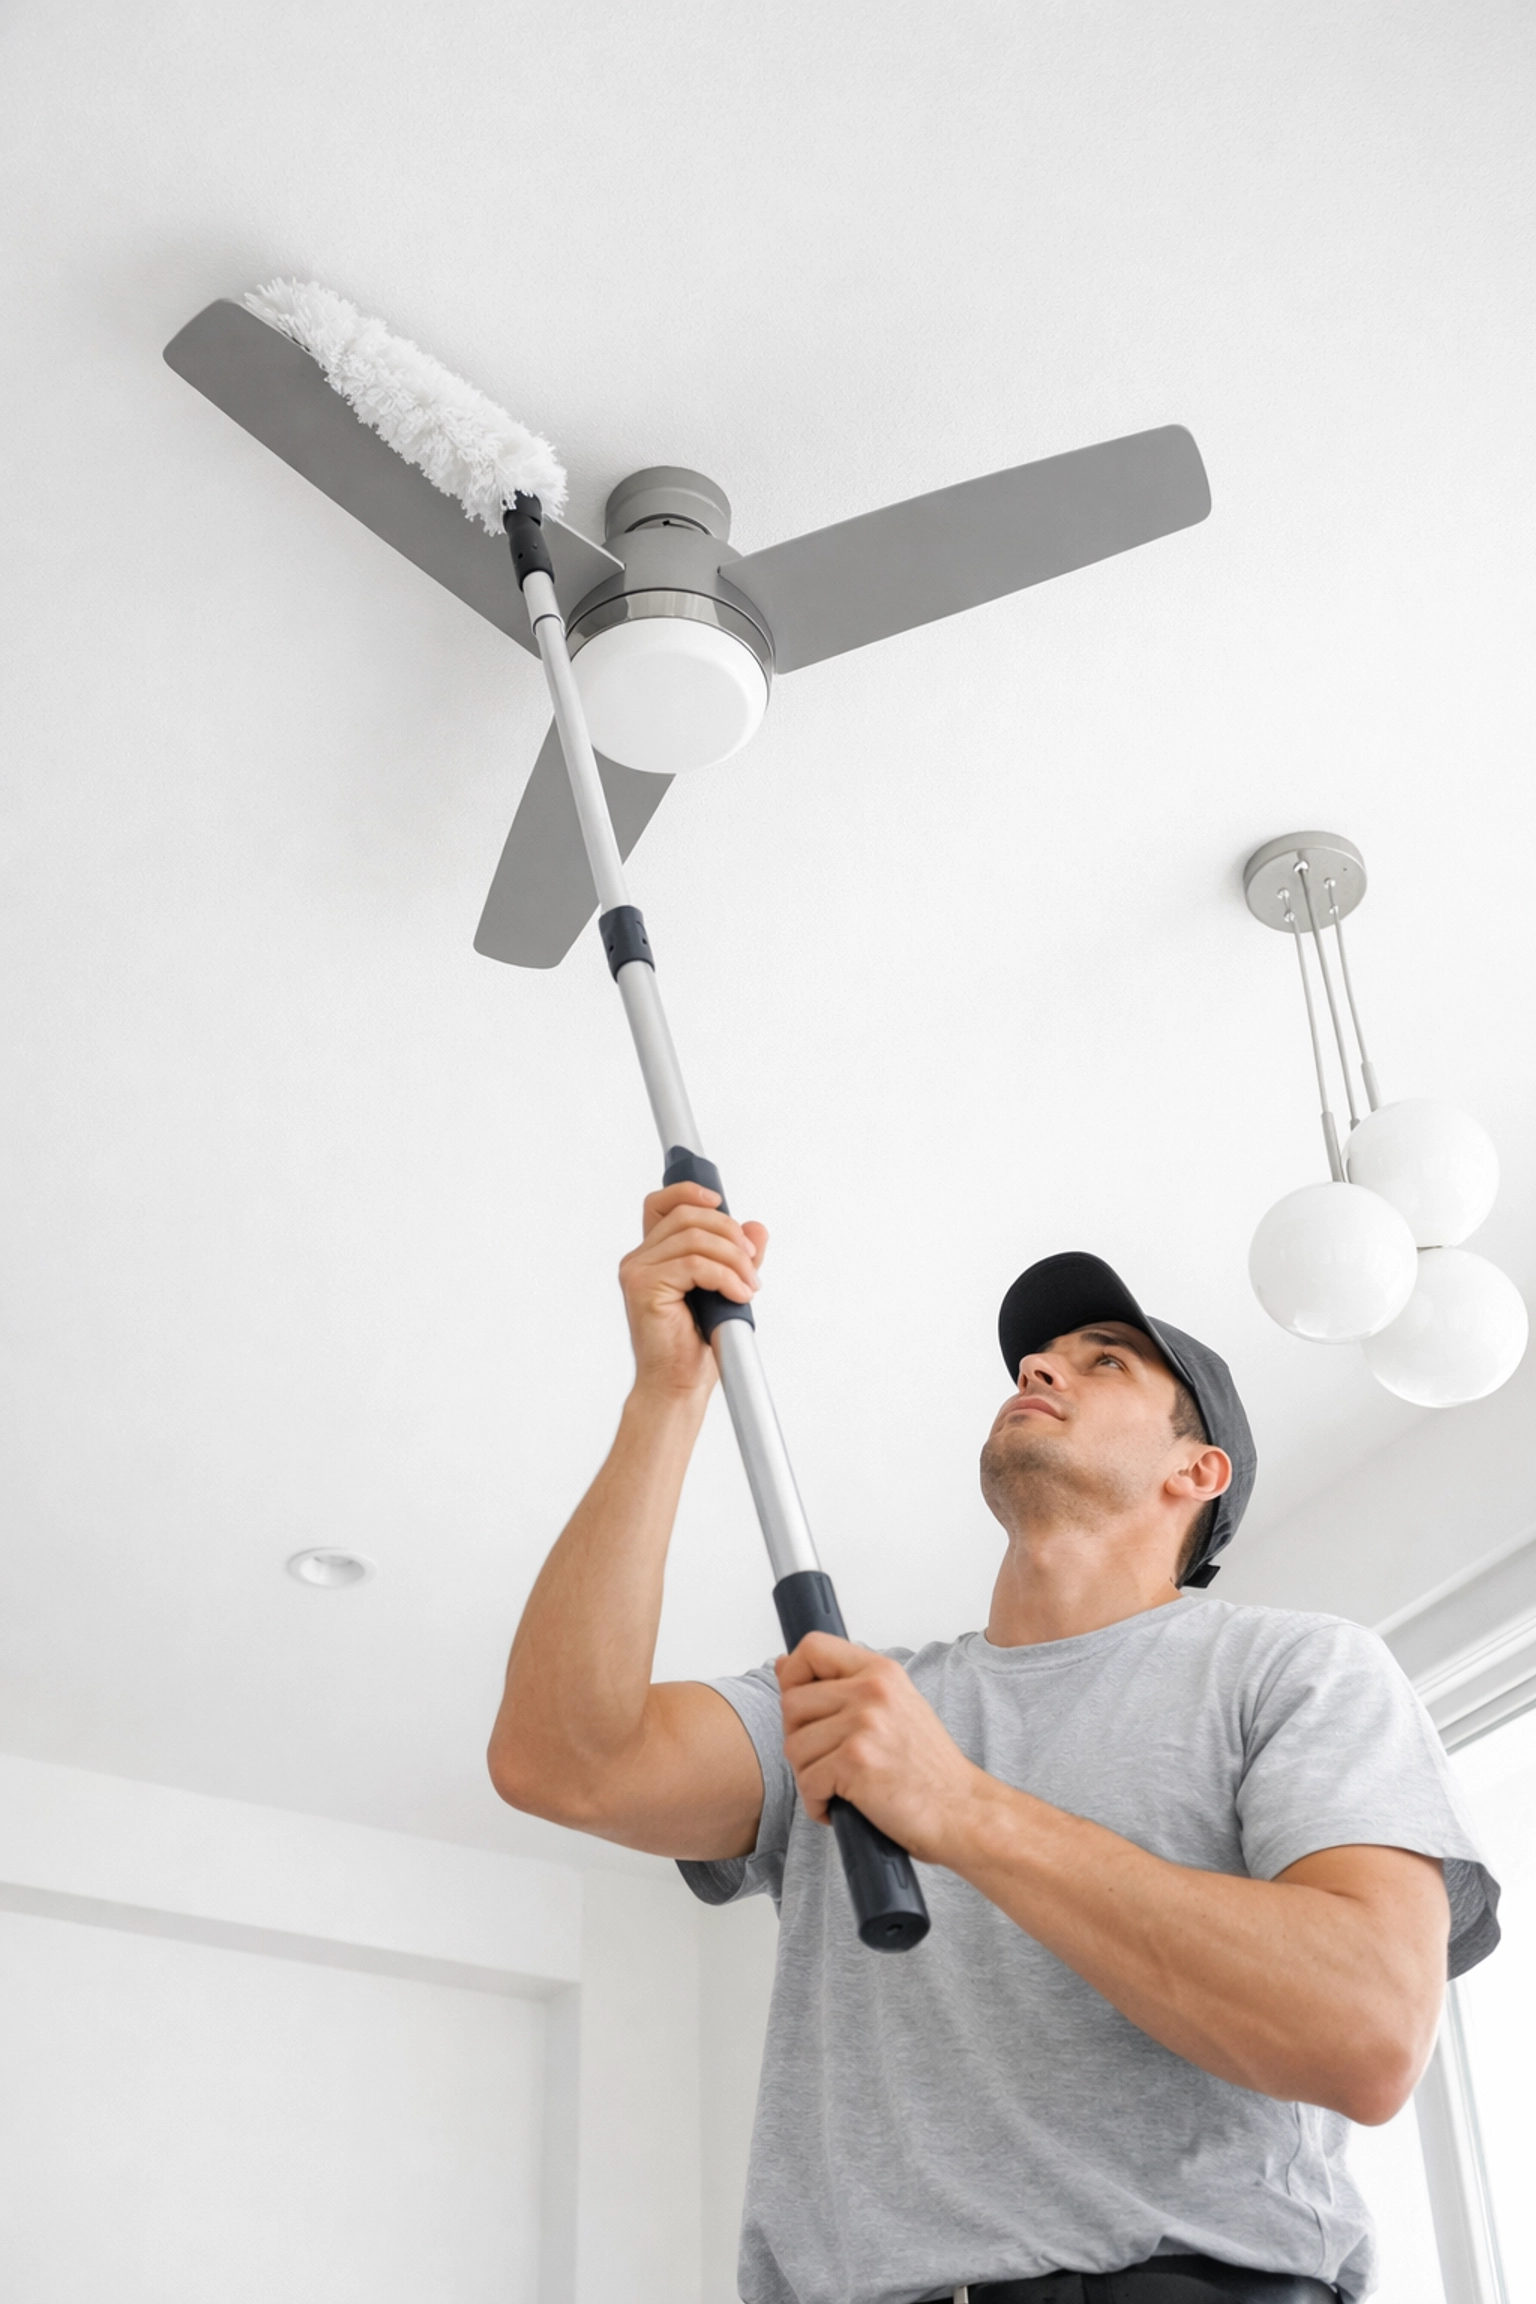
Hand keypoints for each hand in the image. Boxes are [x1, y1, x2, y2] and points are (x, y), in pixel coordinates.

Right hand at [618, 1182, 766, 1403]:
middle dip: (730, 1233)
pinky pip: (694, 1263)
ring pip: (695, 1238)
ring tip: (749, 1286)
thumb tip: (756, 1227)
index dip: (689, 1191)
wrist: (678, 1386)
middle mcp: (639, 1258)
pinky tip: (738, 1295)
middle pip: (688, 1216)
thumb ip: (738, 1256)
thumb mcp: (726, 1289)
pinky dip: (726, 1277)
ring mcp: (637, 1271)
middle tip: (752, 1263)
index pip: (661, 1203)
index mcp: (654, 1255)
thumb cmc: (695, 1345)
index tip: (720, 1201)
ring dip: (734, 1259)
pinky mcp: (643, 1286)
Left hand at [775, 1633, 982, 1865]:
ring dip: (809, 1776)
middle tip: (827, 1761)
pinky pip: (807, 1782)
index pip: (812, 1647)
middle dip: (799, 1739)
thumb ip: (841, 1685)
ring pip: (794, 1747)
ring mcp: (865, 1725)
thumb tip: (784, 1666)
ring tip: (839, 1786)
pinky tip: (841, 1806)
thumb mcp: (894, 1708)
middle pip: (792, 1703)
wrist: (963, 1811)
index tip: (802, 1705)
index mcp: (881, 1672)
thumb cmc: (929, 1768)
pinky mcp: (856, 1763)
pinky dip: (817, 1803)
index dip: (794, 1675)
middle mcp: (873, 1691)